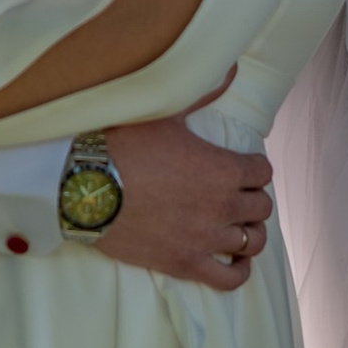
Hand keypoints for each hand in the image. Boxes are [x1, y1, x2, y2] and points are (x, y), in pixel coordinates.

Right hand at [99, 109, 273, 292]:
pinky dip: (238, 271)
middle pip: (262, 207)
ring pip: (252, 242)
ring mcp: (205, 237)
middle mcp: (222, 205)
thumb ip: (205, 93)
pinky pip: (230, 278)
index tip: (242, 168)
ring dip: (248, 232)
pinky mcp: (184, 263)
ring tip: (236, 226)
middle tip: (235, 195)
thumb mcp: (166, 113)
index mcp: (223, 168)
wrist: (84, 188)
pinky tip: (233, 260)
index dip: (254, 168)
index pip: (264, 172)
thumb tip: (232, 68)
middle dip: (252, 198)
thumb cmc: (122, 146)